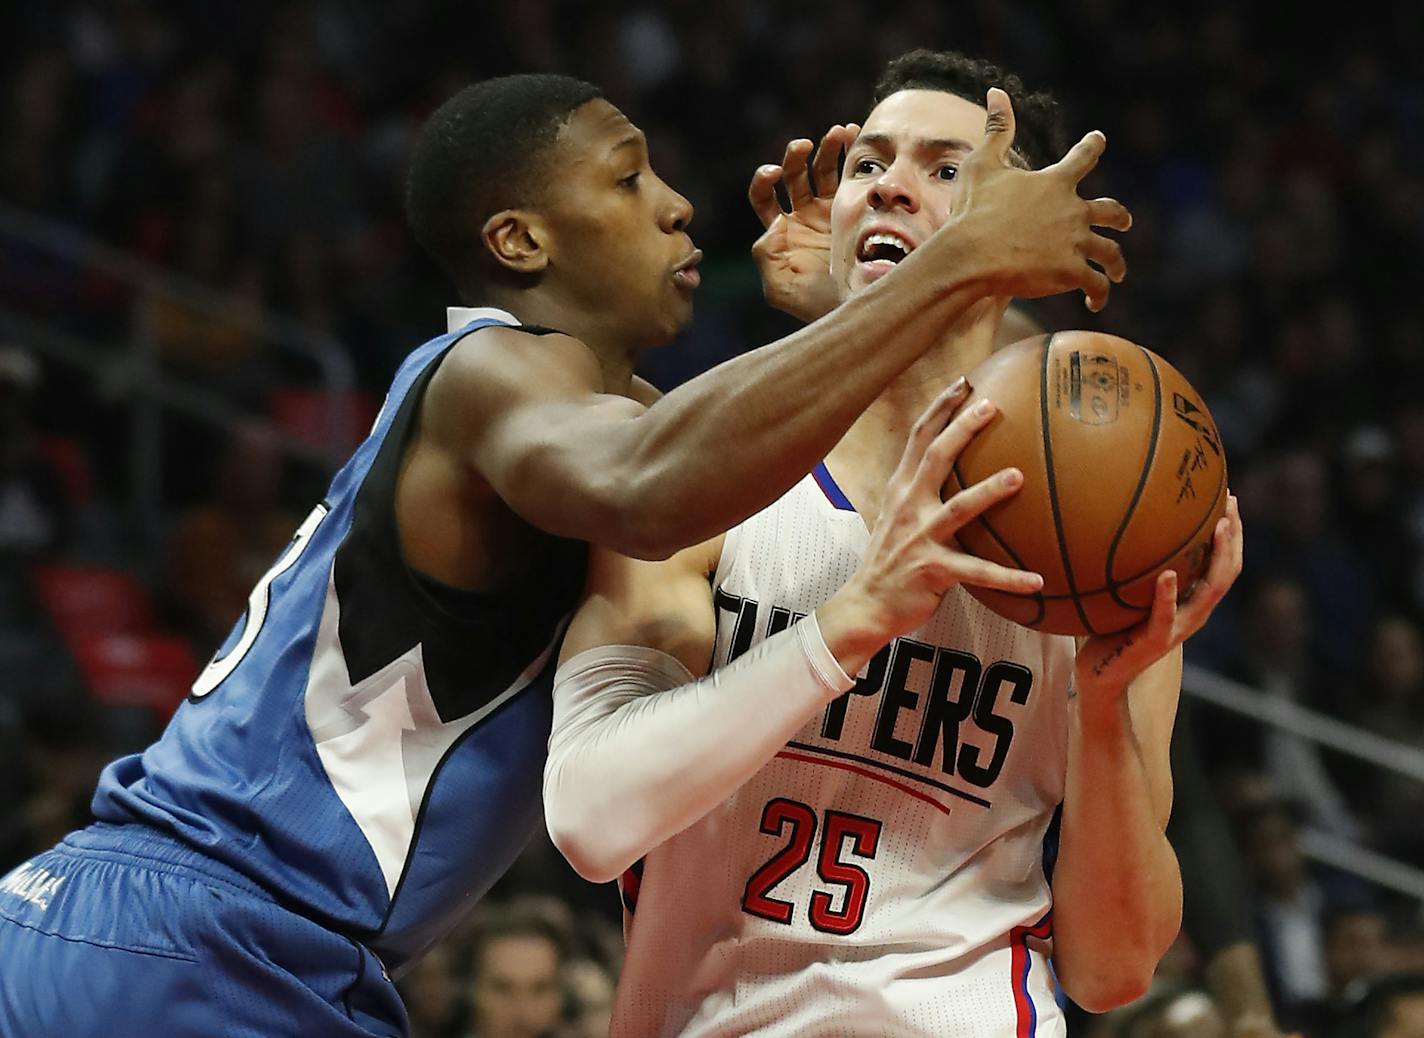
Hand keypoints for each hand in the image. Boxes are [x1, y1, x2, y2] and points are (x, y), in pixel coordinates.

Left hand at [748, 123, 858, 323]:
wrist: (857, 307)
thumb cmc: (815, 305)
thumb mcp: (781, 290)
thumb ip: (766, 259)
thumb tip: (771, 227)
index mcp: (780, 231)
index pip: (763, 196)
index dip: (764, 180)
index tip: (774, 173)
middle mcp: (803, 216)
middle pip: (793, 175)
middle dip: (795, 156)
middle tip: (805, 146)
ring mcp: (830, 210)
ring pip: (823, 169)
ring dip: (828, 147)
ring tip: (841, 133)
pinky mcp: (856, 208)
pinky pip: (851, 176)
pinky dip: (852, 154)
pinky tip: (856, 138)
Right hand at [817, 378, 1043, 673]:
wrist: (867, 603)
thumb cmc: (891, 558)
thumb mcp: (898, 515)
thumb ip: (921, 491)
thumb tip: (958, 469)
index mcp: (902, 489)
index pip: (919, 437)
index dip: (941, 407)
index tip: (965, 382)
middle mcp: (908, 506)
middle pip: (935, 457)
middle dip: (962, 428)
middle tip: (992, 406)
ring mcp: (919, 537)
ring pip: (957, 508)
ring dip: (987, 491)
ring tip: (1017, 476)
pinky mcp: (932, 570)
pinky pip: (977, 572)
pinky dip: (1008, 577)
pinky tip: (1038, 581)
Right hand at [935, 88, 1133, 311]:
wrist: (972, 254)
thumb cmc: (973, 210)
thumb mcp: (983, 164)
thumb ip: (997, 129)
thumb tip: (997, 92)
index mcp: (1055, 182)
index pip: (1083, 156)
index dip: (1092, 146)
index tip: (1099, 140)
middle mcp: (1073, 211)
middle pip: (1111, 211)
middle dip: (1120, 217)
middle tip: (1125, 221)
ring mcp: (1074, 243)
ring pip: (1110, 252)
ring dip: (1117, 263)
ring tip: (1118, 273)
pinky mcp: (1070, 272)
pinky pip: (1095, 284)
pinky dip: (1100, 293)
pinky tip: (1097, 302)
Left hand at [1074, 495, 1243, 701]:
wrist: (1099, 675)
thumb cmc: (1111, 629)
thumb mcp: (1129, 593)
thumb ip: (1138, 567)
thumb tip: (1125, 525)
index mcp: (1190, 602)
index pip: (1223, 565)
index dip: (1233, 535)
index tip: (1230, 499)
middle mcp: (1192, 614)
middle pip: (1227, 573)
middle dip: (1234, 538)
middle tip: (1231, 505)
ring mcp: (1176, 629)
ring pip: (1209, 592)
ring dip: (1217, 558)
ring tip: (1219, 528)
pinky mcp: (1154, 642)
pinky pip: (1164, 616)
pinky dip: (1168, 595)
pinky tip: (1167, 575)